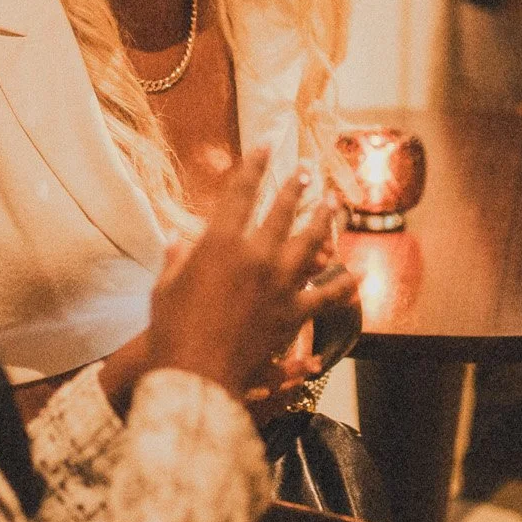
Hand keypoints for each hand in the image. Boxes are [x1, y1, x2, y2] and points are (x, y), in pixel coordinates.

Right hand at [143, 151, 355, 397]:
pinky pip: (325, 295)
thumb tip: (177, 240)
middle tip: (307, 170)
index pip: (240, 193)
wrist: (197, 374)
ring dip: (324, 220)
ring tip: (334, 203)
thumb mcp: (164, 289)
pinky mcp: (292, 314)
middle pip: (281, 211)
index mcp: (220, 243)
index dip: (254, 166)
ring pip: (310, 243)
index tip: (266, 146)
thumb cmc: (171, 331)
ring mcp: (279, 285)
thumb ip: (176, 260)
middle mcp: (256, 256)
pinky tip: (357, 274)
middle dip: (296, 186)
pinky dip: (343, 285)